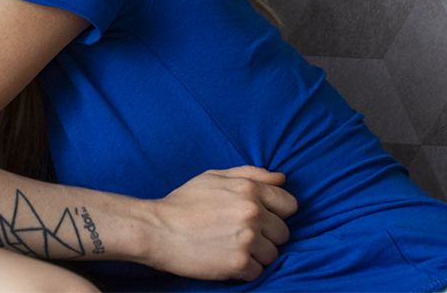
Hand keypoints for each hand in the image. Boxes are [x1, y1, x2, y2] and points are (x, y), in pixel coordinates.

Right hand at [141, 167, 296, 281]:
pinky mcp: (239, 263)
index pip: (289, 204)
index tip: (259, 218)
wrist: (157, 230)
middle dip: (266, 235)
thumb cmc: (184, 203)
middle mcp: (252, 213)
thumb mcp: (214, 177)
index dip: (276, 212)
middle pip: (283, 232)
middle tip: (240, 234)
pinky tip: (225, 259)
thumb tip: (282, 178)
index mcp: (248, 189)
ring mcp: (247, 239)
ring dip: (256, 254)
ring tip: (231, 246)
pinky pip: (258, 272)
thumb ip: (251, 174)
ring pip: (272, 254)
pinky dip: (244, 270)